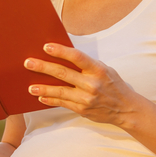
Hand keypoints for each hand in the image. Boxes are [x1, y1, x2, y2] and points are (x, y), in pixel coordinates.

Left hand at [24, 43, 139, 126]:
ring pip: (60, 91)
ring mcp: (86, 98)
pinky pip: (63, 103)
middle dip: (44, 67)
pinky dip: (51, 100)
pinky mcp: (82, 110)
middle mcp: (92, 84)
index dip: (61, 51)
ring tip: (30, 87)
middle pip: (63, 74)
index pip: (77, 57)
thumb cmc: (113, 85)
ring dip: (43, 89)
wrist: (126, 108)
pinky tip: (40, 98)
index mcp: (98, 70)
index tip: (46, 47)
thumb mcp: (105, 70)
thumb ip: (87, 64)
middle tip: (28, 63)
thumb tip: (64, 55)